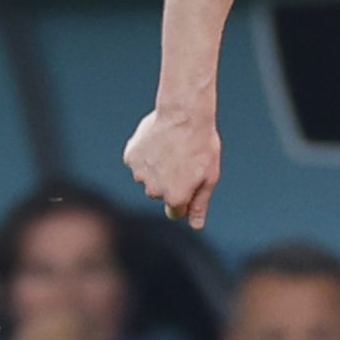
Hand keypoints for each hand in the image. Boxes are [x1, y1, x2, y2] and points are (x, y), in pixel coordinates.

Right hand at [125, 104, 221, 229]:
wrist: (183, 113)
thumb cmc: (202, 145)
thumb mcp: (209, 176)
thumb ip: (199, 204)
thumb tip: (196, 226)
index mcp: (174, 198)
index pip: (176, 211)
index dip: (186, 197)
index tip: (191, 180)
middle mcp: (154, 190)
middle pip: (161, 194)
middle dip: (171, 182)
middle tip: (183, 159)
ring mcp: (139, 174)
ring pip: (148, 178)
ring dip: (157, 168)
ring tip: (172, 149)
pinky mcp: (130, 157)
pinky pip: (138, 162)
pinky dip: (146, 155)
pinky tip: (159, 142)